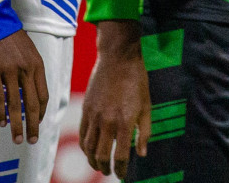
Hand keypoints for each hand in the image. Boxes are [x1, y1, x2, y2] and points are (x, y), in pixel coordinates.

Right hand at [0, 30, 48, 144]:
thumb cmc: (12, 38)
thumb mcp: (29, 52)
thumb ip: (32, 72)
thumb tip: (32, 95)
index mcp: (37, 65)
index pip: (43, 96)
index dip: (42, 113)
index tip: (38, 123)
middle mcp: (26, 70)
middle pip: (32, 105)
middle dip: (33, 125)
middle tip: (31, 140)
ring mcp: (9, 71)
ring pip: (15, 105)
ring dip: (16, 124)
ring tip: (17, 139)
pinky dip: (0, 113)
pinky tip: (1, 122)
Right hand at [79, 23, 150, 178]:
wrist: (118, 57)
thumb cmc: (136, 80)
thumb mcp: (147, 107)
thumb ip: (145, 132)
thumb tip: (141, 154)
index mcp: (125, 122)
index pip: (120, 156)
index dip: (120, 170)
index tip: (122, 176)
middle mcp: (107, 121)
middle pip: (100, 155)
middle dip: (105, 168)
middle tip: (109, 172)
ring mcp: (94, 115)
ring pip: (88, 147)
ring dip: (92, 160)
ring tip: (98, 165)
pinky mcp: (86, 108)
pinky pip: (81, 133)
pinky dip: (84, 146)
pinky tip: (89, 150)